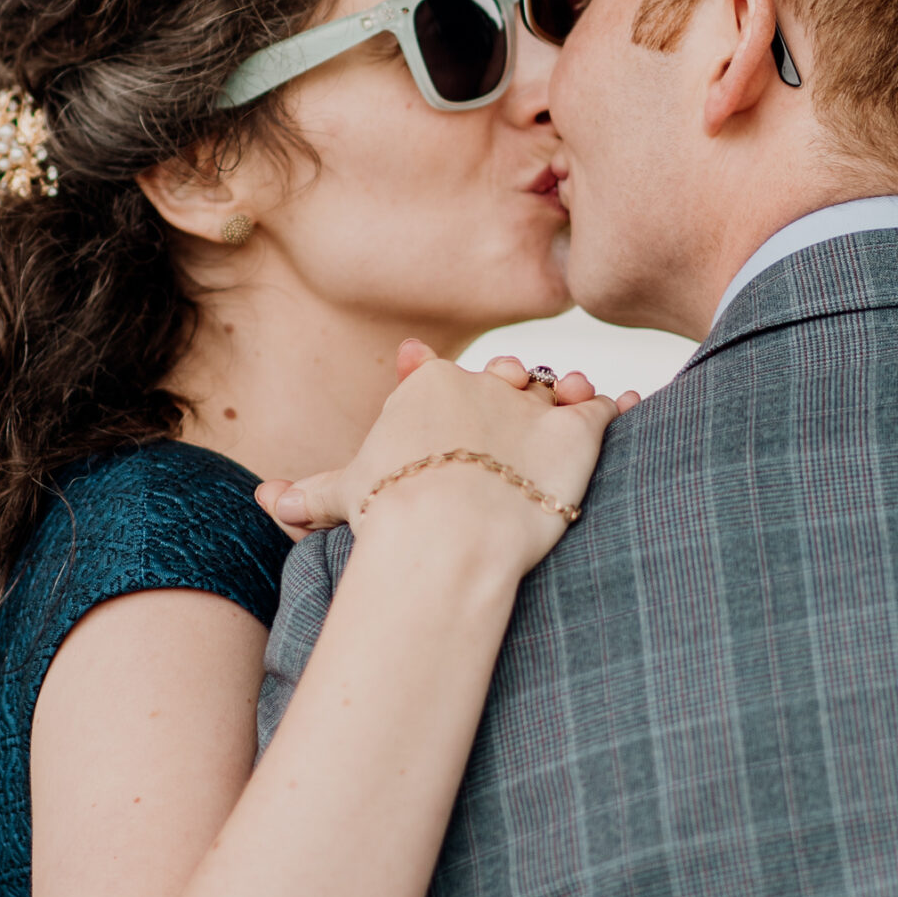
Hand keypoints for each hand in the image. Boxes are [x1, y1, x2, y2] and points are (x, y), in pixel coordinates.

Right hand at [256, 341, 639, 576]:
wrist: (445, 535)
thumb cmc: (389, 513)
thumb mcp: (345, 497)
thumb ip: (313, 492)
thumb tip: (265, 501)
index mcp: (427, 387)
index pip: (432, 374)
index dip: (427, 375)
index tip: (417, 362)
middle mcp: (482, 383)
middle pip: (501, 380)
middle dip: (507, 388)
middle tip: (512, 402)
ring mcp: (533, 405)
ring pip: (553, 391)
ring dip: (565, 394)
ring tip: (572, 398)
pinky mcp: (578, 432)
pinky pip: (606, 411)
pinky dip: (621, 408)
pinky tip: (632, 406)